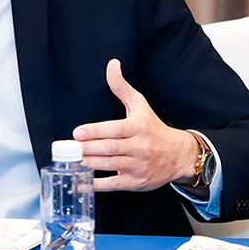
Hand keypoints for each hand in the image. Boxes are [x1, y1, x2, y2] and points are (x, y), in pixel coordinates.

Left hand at [72, 59, 198, 191]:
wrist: (178, 155)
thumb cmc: (154, 128)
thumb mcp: (140, 105)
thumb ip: (121, 86)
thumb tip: (112, 65)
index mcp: (138, 127)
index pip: (114, 129)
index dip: (94, 131)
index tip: (77, 132)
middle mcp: (139, 147)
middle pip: (109, 149)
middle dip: (87, 148)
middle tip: (70, 148)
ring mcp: (137, 166)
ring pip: (109, 165)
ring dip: (88, 164)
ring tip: (72, 160)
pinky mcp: (135, 182)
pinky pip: (113, 184)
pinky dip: (96, 184)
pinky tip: (82, 180)